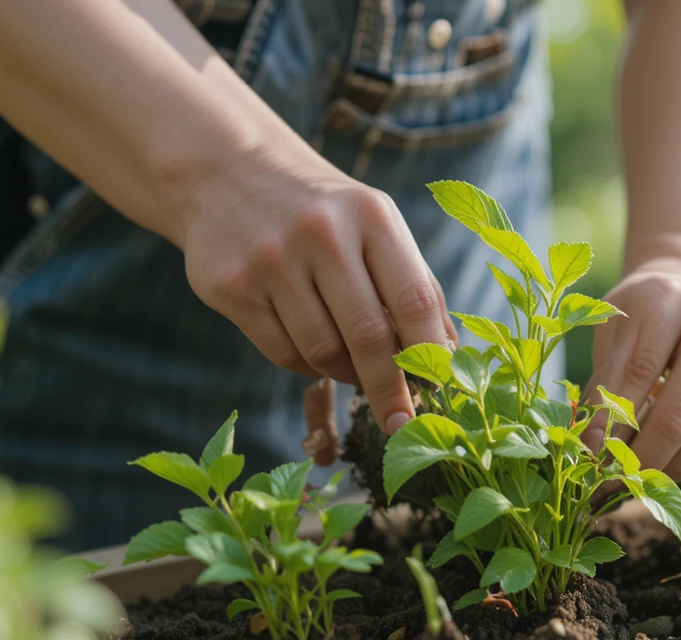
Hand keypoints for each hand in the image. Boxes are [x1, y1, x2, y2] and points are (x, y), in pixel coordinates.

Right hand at [180, 142, 455, 434]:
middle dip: (390, 390)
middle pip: (368, 336)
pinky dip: (306, 364)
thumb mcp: (376, 227)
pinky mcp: (232, 286)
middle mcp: (321, 232)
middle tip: (402, 425)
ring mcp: (271, 259)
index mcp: (371, 215)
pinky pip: (283, 353)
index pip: (414, 298)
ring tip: (353, 367)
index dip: (431, 356)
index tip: (442, 398)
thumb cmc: (326, 214)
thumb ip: (414, 285)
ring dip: (345, 374)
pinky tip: (311, 347)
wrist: (231, 172)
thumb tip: (449, 357)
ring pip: (323, 351)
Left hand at [584, 254, 680, 480]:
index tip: (594, 460)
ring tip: (648, 479)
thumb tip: (595, 447)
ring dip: (679, 464)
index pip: (639, 373)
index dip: (614, 424)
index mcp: (667, 300)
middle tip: (622, 482)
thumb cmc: (643, 318)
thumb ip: (604, 385)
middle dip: (649, 457)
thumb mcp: (614, 336)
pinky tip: (676, 457)